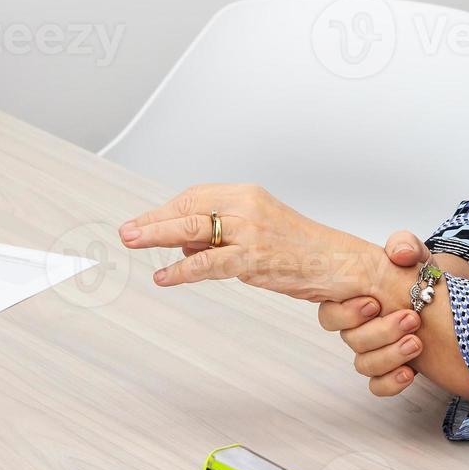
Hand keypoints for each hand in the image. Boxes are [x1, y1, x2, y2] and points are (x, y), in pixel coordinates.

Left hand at [117, 183, 392, 302]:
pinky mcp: (255, 258)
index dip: (165, 210)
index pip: (195, 196)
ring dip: (157, 235)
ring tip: (133, 241)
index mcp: (247, 194)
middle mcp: (247, 206)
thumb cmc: (302, 250)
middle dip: (152, 220)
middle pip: (188, 208)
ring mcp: (251, 231)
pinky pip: (210, 263)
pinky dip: (182, 269)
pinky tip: (165, 275)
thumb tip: (182, 245)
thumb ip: (222, 234)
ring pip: (193, 229)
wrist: (341, 264)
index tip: (144, 221)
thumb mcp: (259, 231)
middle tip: (127, 231)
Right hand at [318, 230, 432, 396]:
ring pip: (364, 364)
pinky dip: (391, 382)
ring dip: (389, 355)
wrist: (448, 303)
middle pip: (350, 340)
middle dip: (380, 332)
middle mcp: (361, 327)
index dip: (347, 313)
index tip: (375, 303)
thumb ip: (405, 245)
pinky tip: (411, 373)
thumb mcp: (417, 256)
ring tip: (417, 343)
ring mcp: (376, 350)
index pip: (331, 314)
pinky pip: (378, 386)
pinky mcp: (393, 370)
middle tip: (411, 319)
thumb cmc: (423, 279)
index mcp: (356, 299)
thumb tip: (397, 254)